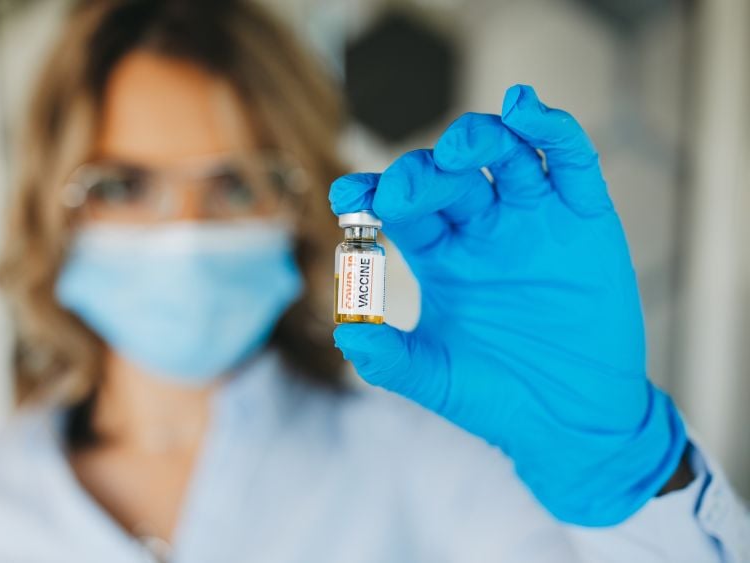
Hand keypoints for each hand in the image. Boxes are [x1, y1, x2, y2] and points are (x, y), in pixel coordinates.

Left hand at [329, 85, 686, 525]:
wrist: (574, 421)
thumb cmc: (498, 398)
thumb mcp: (436, 378)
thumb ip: (389, 358)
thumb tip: (344, 333)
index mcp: (439, 253)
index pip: (400, 208)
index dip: (373, 194)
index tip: (348, 195)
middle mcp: (481, 226)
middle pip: (448, 176)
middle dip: (424, 173)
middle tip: (407, 190)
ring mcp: (533, 217)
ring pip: (504, 155)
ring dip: (481, 138)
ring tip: (464, 143)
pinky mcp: (585, 218)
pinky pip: (570, 163)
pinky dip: (551, 131)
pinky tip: (527, 108)